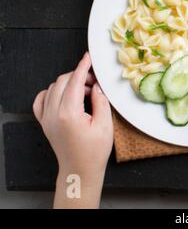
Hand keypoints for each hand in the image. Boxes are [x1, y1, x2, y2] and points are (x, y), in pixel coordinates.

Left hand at [33, 52, 112, 207]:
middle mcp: (53, 113)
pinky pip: (41, 100)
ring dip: (69, 84)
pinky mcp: (45, 122)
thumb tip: (98, 86)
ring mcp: (46, 118)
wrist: (80, 170)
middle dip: (79, 76)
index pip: (75, 82)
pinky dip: (52, 92)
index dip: (83, 67)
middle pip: (63, 81)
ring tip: (85, 93)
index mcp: (69, 113)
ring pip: (53, 88)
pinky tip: (65, 96)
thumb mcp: (105, 125)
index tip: (88, 57)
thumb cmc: (94, 152)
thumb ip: (101, 102)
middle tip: (95, 83)